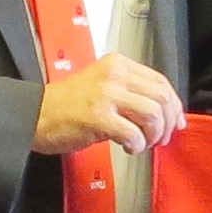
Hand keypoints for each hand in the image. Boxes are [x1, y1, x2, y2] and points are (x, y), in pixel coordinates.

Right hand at [36, 55, 183, 156]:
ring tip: (142, 144)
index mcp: (118, 65)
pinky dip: (137, 145)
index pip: (160, 81)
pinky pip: (133, 133)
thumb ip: (131, 94)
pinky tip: (128, 148)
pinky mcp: (98, 116)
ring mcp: (106, 95)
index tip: (176, 122)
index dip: (174, 105)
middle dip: (167, 123)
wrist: (35, 114)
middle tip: (160, 139)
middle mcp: (115, 75)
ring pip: (152, 114)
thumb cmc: (68, 105)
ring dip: (153, 136)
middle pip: (161, 97)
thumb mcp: (103, 87)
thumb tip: (165, 114)